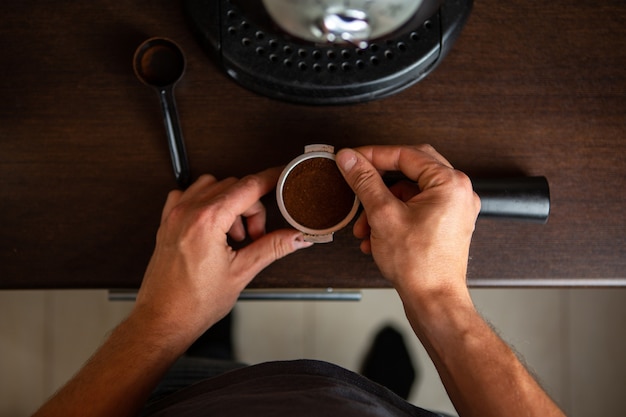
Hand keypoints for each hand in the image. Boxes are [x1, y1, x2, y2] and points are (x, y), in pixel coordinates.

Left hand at [134, 168, 312, 346]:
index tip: (283, 178)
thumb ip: (273, 247)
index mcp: (208, 221)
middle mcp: (188, 212)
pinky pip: (189, 195)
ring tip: (233, 235)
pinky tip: (213, 226)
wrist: (164, 320)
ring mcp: (174, 215)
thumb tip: (296, 237)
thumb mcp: (242, 272)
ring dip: (229, 203)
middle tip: (255, 236)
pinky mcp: (167, 222)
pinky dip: (206, 202)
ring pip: (212, 186)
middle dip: (251, 208)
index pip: (248, 187)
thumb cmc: (194, 303)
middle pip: (234, 187)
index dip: (271, 179)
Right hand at [336, 145, 479, 300]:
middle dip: (378, 182)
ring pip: (410, 192)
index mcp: (450, 183)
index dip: (374, 155)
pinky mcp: (446, 224)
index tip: (352, 159)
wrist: (434, 301)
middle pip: (410, 169)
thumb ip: (365, 182)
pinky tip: (375, 235)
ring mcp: (454, 209)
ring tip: (364, 225)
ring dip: (382, 205)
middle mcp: (458, 193)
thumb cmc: (420, 266)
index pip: (406, 154)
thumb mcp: (383, 215)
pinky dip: (393, 217)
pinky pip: (415, 208)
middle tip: (357, 180)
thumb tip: (351, 160)